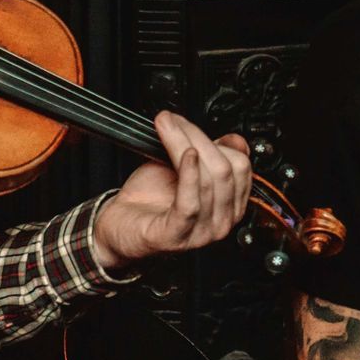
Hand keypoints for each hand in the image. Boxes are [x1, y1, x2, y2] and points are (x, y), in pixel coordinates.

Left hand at [93, 112, 252, 269]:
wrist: (120, 223)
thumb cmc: (150, 198)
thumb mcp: (186, 168)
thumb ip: (211, 154)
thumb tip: (234, 139)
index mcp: (231, 206)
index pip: (240, 166)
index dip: (217, 139)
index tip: (190, 124)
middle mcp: (221, 222)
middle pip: (225, 170)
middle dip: (197, 138)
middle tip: (172, 123)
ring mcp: (201, 233)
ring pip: (207, 180)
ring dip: (183, 146)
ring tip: (166, 129)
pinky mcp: (176, 236)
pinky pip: (190, 203)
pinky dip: (189, 174)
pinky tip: (185, 155)